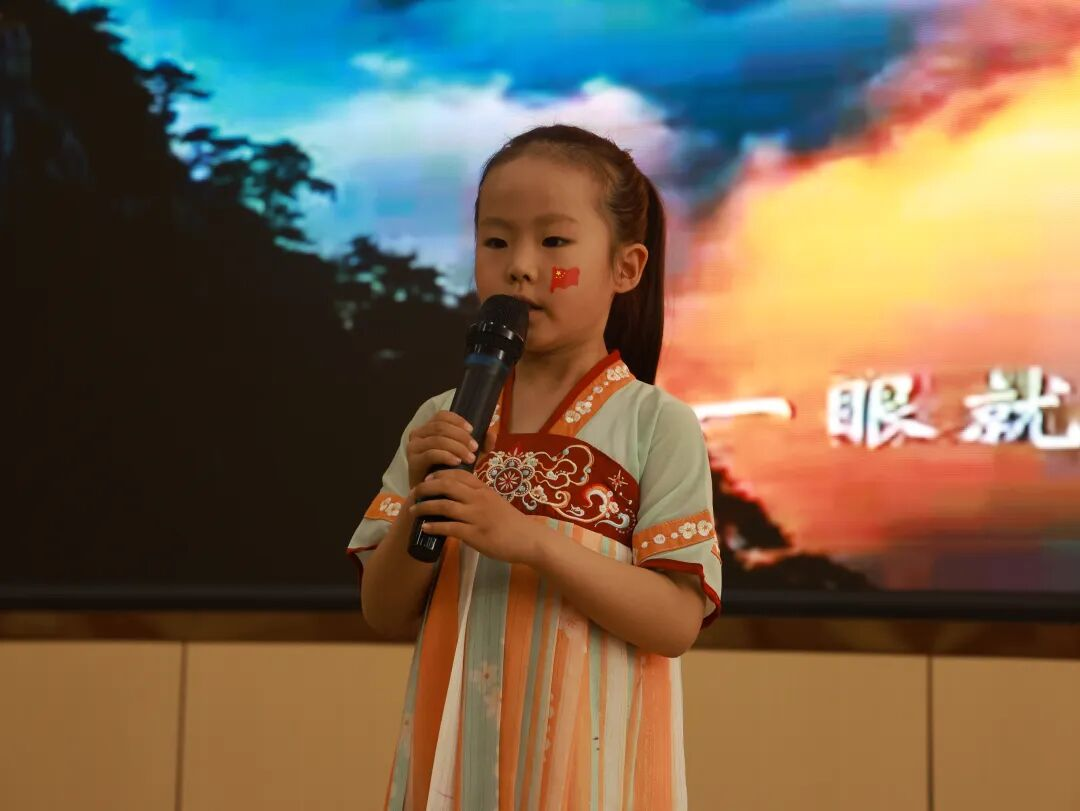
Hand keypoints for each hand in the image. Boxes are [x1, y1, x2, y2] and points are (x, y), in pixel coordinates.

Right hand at [405, 411, 478, 489]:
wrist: (434, 493)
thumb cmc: (450, 470)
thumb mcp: (469, 454)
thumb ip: (482, 444)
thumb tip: (491, 433)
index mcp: (429, 427)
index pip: (442, 415)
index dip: (457, 420)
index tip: (472, 430)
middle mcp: (418, 434)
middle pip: (440, 427)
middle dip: (461, 436)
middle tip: (474, 447)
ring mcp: (413, 447)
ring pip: (437, 439)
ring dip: (456, 447)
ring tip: (470, 458)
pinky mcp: (413, 461)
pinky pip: (431, 454)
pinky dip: (446, 456)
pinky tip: (457, 462)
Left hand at [409, 469, 537, 564]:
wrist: (528, 539)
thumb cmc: (511, 522)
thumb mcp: (495, 502)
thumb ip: (478, 497)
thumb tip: (457, 498)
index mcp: (483, 489)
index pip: (458, 474)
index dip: (439, 474)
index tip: (427, 478)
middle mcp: (478, 499)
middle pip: (446, 486)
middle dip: (426, 488)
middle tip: (414, 493)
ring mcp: (476, 516)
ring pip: (444, 505)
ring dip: (425, 507)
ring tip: (413, 510)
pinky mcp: (475, 534)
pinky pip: (450, 527)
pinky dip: (435, 526)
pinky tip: (425, 527)